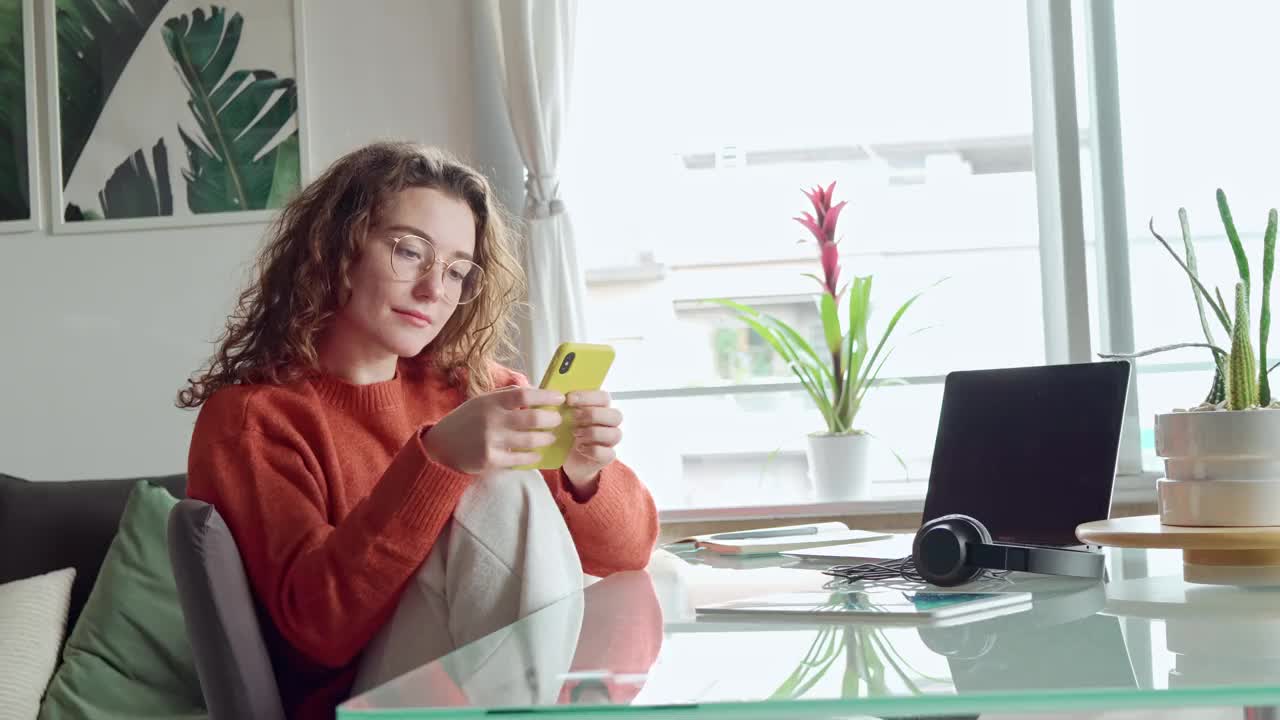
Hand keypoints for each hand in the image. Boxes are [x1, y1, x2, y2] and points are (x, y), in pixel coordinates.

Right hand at [421, 387, 564, 473]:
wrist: (440, 447)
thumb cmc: (465, 421)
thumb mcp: (481, 401)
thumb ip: (506, 396)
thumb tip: (536, 391)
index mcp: (490, 402)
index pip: (523, 394)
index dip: (545, 396)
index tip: (559, 398)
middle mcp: (491, 420)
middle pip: (532, 418)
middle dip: (551, 419)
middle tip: (558, 420)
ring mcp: (490, 441)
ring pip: (529, 440)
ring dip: (545, 439)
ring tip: (550, 437)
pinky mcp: (490, 461)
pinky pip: (519, 460)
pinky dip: (532, 457)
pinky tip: (537, 454)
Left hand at [561, 390, 622, 492]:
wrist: (567, 459)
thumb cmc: (567, 432)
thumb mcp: (562, 416)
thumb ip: (563, 404)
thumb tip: (552, 393)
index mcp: (601, 408)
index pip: (604, 397)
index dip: (589, 397)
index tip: (569, 399)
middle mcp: (609, 423)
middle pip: (615, 415)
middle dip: (593, 415)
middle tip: (574, 417)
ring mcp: (610, 441)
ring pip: (615, 434)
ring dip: (593, 432)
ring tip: (575, 434)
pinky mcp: (607, 457)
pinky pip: (608, 453)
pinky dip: (593, 450)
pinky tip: (580, 448)